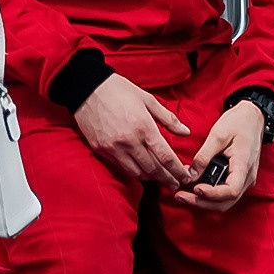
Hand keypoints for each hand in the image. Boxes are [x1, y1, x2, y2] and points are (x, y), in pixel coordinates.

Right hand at [72, 73, 192, 187]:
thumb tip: (186, 132)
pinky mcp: (101, 149)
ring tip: (159, 178)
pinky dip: (133, 171)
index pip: (165, 157)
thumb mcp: (148, 100)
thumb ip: (168, 119)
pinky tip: (140, 170)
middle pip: (152, 169)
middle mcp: (129, 141)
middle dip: (166, 179)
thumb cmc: (119, 91)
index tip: (185, 177)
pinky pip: (120, 167)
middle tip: (175, 184)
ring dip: (150, 178)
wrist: (88, 88)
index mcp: (144, 127)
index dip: (177, 171)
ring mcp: (113, 147)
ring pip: (136, 172)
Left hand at [169, 102, 263, 212]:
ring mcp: (243, 180)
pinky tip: (194, 187)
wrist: (253, 117)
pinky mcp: (238, 178)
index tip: (195, 188)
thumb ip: (204, 156)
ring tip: (183, 194)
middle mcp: (246, 178)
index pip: (230, 191)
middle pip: (225, 202)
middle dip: (201, 203)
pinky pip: (224, 193)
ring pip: (224, 201)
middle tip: (180, 197)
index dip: (212, 194)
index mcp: (244, 166)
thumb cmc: (240, 122)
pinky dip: (209, 194)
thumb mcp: (218, 135)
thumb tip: (191, 175)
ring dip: (203, 201)